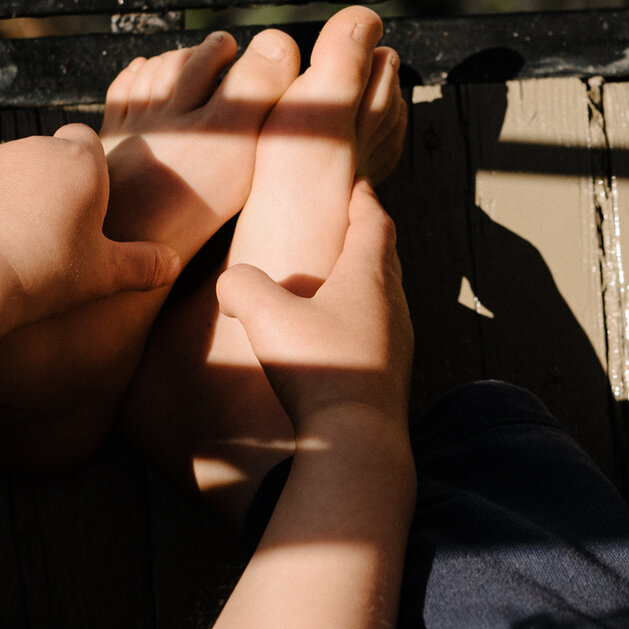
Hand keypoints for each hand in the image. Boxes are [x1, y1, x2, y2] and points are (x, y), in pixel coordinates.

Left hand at [0, 125, 180, 333]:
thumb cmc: (45, 272)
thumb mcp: (106, 274)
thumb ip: (143, 265)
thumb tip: (172, 264)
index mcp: (80, 161)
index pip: (88, 140)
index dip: (91, 170)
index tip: (91, 208)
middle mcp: (38, 148)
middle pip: (54, 155)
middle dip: (58, 182)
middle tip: (61, 231)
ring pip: (21, 169)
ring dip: (26, 193)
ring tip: (27, 241)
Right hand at [214, 182, 412, 429]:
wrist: (357, 441)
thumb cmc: (319, 370)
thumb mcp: (265, 315)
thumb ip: (241, 285)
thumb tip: (231, 284)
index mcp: (368, 278)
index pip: (374, 224)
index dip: (364, 201)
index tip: (360, 187)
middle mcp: (392, 307)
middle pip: (386, 259)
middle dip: (370, 238)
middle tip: (356, 225)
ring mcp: (397, 345)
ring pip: (386, 299)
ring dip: (368, 282)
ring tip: (342, 282)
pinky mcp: (390, 379)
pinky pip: (379, 335)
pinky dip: (363, 321)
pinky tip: (338, 337)